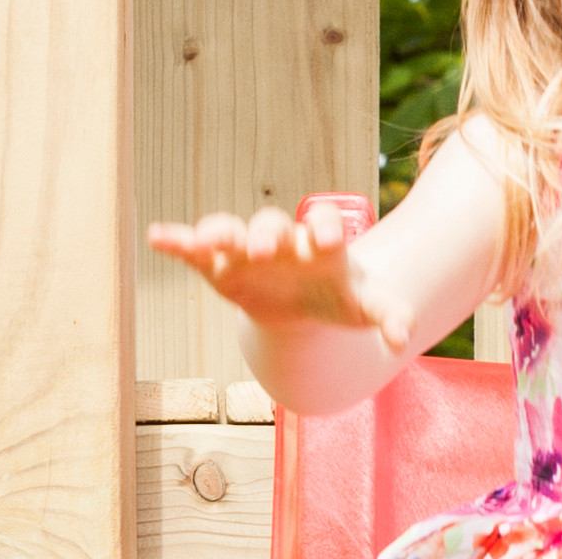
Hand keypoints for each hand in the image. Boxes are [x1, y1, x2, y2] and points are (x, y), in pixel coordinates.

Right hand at [147, 201, 413, 349]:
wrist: (306, 299)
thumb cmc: (338, 295)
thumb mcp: (364, 306)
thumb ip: (388, 314)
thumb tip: (404, 336)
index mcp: (321, 243)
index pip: (324, 224)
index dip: (325, 227)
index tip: (327, 238)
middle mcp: (284, 239)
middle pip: (273, 225)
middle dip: (267, 234)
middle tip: (262, 248)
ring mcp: (249, 249)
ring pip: (233, 232)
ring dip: (220, 232)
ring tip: (205, 239)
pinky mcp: (221, 265)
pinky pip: (197, 250)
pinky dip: (178, 241)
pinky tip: (156, 236)